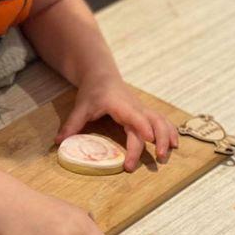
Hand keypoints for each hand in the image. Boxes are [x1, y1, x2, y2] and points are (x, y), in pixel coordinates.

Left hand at [55, 75, 178, 170]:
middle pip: (151, 122)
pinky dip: (170, 132)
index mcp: (119, 105)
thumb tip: (58, 142)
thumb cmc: (92, 92)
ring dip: (167, 137)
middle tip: (158, 159)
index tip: (149, 140)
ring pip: (160, 121)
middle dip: (158, 140)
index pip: (133, 116)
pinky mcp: (145, 112)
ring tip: (167, 156)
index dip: (142, 127)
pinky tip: (176, 144)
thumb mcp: (81, 107)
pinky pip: (162, 121)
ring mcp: (142, 109)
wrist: (102, 76)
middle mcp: (134, 107)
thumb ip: (72, 125)